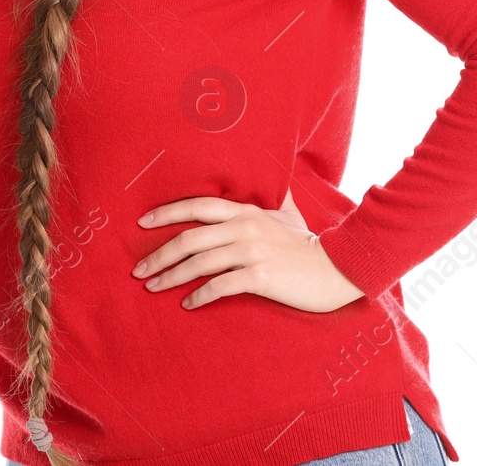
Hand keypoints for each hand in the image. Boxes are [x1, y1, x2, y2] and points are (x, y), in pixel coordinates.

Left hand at [131, 190, 364, 312]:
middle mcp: (244, 227)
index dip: (167, 213)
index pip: (197, 206)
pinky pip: (220, 286)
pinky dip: (199, 296)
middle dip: (159, 254)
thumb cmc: (307, 244)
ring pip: (199, 263)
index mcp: (245, 210)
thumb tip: (268, 173)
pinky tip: (187, 304)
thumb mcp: (287, 212)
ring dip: (171, 277)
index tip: (142, 224)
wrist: (337, 269)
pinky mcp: (259, 276)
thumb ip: (269, 197)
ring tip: (153, 287)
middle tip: (138, 269)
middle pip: (190, 238)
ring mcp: (251, 251)